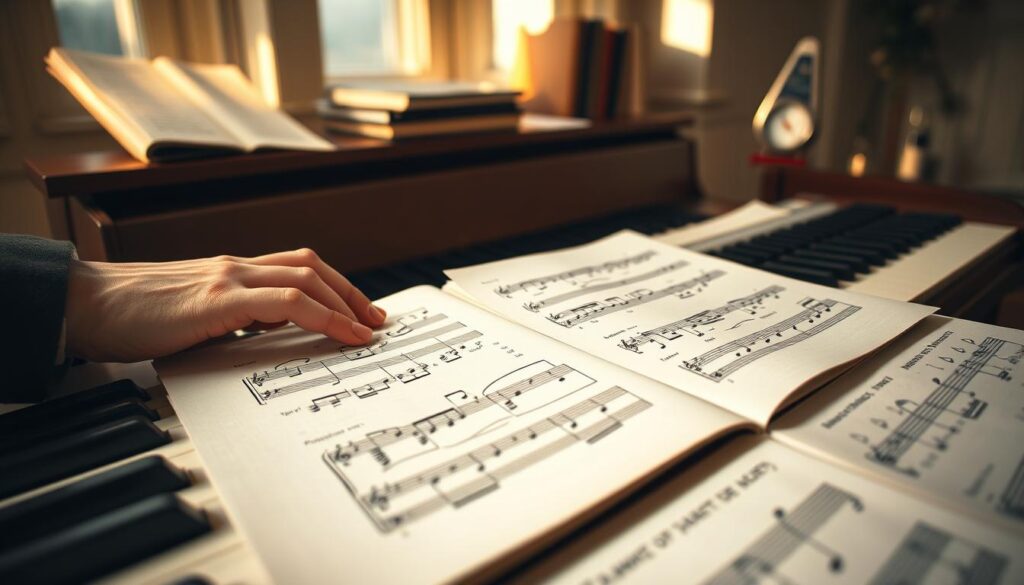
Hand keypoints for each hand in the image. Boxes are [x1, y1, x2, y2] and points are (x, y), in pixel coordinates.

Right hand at [64, 249, 385, 361]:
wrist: (86, 305)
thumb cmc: (132, 316)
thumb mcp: (192, 317)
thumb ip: (227, 321)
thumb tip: (261, 337)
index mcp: (230, 272)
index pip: (295, 267)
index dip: (333, 286)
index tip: (358, 312)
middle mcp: (235, 267)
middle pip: (311, 265)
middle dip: (351, 292)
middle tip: (377, 320)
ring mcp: (229, 278)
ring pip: (305, 277)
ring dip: (345, 303)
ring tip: (367, 330)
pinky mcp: (219, 298)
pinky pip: (285, 301)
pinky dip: (321, 315)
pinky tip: (340, 333)